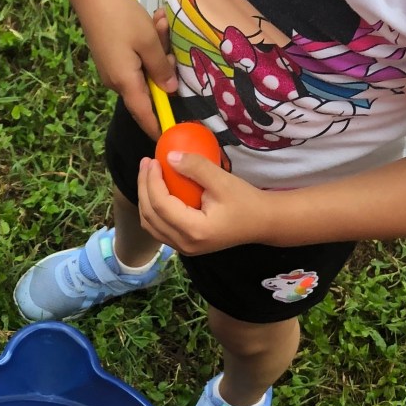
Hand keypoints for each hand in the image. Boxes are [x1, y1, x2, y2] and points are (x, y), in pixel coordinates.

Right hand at [79, 0, 176, 137]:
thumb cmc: (121, 18)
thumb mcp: (149, 41)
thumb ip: (161, 69)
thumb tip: (170, 91)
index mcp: (126, 82)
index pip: (145, 115)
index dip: (159, 126)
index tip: (172, 137)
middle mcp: (116, 82)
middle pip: (148, 88)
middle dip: (163, 68)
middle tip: (166, 37)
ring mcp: (112, 70)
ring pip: (143, 70)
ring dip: (156, 51)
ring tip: (158, 21)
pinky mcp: (110, 58)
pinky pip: (134, 60)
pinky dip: (145, 46)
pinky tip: (150, 22)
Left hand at [136, 148, 270, 252]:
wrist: (262, 222)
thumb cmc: (246, 202)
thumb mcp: (223, 181)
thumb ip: (196, 167)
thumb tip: (169, 157)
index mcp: (194, 230)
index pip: (160, 205)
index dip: (152, 181)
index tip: (153, 160)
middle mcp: (185, 244)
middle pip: (150, 216)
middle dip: (143, 187)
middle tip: (146, 163)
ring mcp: (184, 248)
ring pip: (151, 225)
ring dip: (145, 199)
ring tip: (148, 175)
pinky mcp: (185, 244)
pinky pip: (159, 228)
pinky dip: (153, 209)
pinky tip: (157, 190)